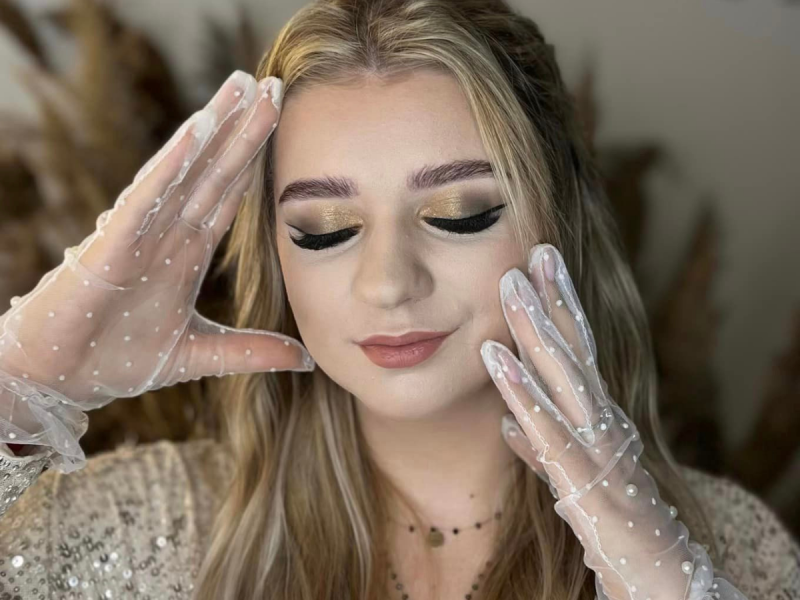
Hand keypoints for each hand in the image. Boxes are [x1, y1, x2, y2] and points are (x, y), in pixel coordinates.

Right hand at [0, 71, 313, 470]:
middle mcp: (167, 233)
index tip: (281, 121)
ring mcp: (140, 234)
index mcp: (187, 251)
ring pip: (183, 172)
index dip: (254, 157)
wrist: (61, 380)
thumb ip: (251, 350)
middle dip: (242, 129)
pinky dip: (170, 167)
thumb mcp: (201, 354)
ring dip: (212, 130)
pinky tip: (196, 133)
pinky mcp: (112, 246)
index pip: (228, 193)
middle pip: (213, 172)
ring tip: (239, 89)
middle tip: (272, 84)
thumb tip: (305, 358)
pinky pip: (146, 199)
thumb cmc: (118, 358)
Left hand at [481, 243, 744, 599]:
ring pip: (564, 376)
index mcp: (598, 418)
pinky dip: (520, 388)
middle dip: (553, 296)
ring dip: (534, 327)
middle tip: (534, 248)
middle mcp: (603, 421)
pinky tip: (494, 355)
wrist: (662, 583)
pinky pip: (547, 427)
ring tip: (510, 283)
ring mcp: (598, 446)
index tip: (540, 264)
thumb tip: (507, 420)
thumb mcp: (571, 477)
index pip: (579, 351)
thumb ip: (540, 445)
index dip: (561, 306)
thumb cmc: (616, 526)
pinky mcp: (584, 479)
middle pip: (577, 350)